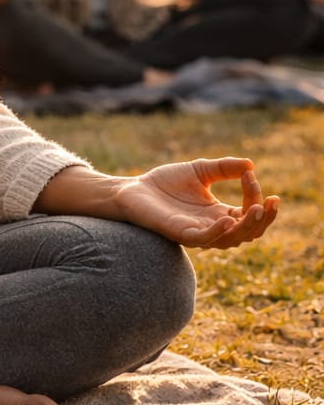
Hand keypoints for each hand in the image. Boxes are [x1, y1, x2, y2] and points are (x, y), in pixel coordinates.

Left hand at [113, 158, 278, 248]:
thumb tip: (250, 165)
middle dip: (263, 219)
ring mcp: (198, 233)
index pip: (248, 212)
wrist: (133, 189)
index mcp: (219, 213)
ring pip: (231, 239)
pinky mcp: (181, 234)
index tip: (250, 175)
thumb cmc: (165, 183)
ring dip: (247, 226)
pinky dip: (218, 232)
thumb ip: (224, 168)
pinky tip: (227, 218)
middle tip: (271, 202)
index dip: (255, 195)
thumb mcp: (200, 170)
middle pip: (248, 232)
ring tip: (256, 209)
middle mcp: (212, 227)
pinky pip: (205, 239)